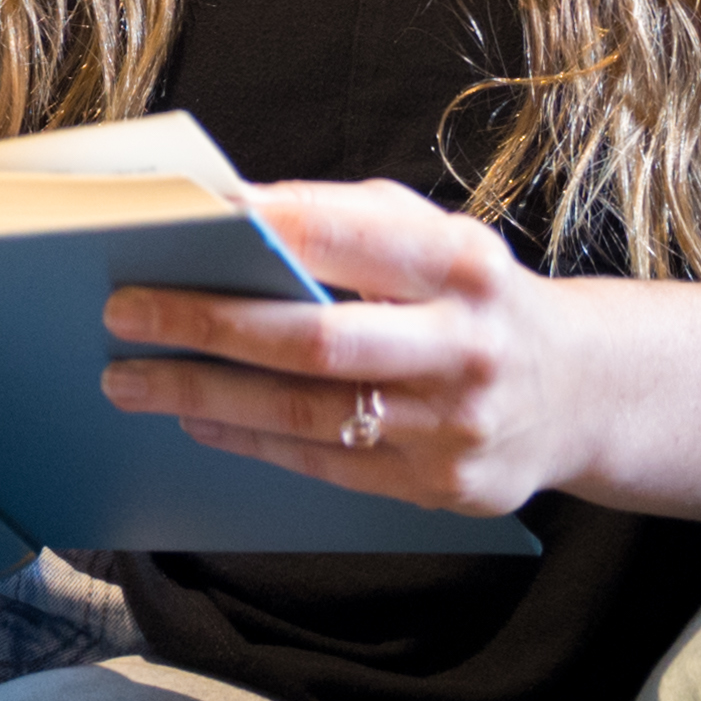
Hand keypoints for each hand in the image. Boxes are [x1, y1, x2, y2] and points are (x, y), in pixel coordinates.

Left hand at [99, 180, 591, 518]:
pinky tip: (197, 421)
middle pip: (313, 340)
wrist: (577, 393)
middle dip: (206, 325)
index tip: (187, 219)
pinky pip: (323, 465)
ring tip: (131, 378)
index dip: (267, 226)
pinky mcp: (441, 487)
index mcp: (462, 264)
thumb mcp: (435, 237)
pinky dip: (249, 442)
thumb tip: (229, 213)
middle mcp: (463, 346)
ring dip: (204, 397)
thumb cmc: (471, 298)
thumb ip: (346, 221)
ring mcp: (454, 426)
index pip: (350, 237)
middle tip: (123, 312)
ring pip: (304, 414)